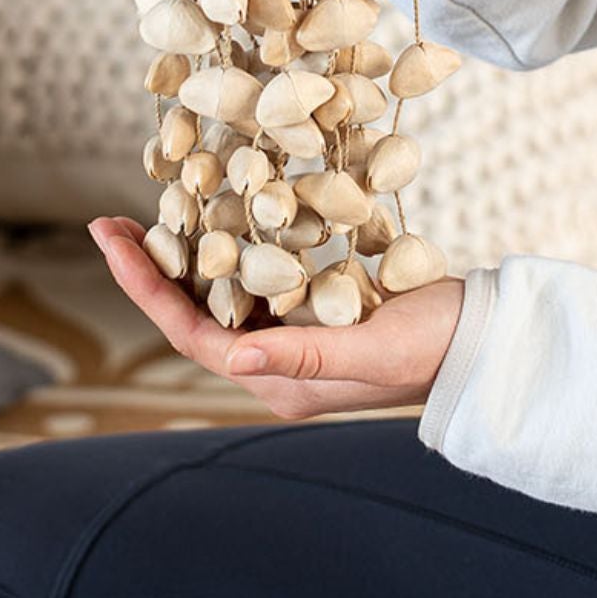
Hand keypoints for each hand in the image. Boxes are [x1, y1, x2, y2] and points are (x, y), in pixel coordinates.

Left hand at [88, 216, 464, 419]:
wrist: (486, 341)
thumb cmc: (437, 346)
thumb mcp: (371, 349)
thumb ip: (303, 353)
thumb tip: (227, 354)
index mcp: (282, 383)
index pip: (192, 335)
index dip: (147, 288)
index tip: (112, 238)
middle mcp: (279, 366)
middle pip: (194, 316)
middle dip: (149, 269)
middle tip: (110, 222)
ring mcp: (297, 341)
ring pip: (221, 298)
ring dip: (183, 259)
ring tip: (149, 215)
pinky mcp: (318, 314)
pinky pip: (255, 283)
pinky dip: (228, 249)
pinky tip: (218, 217)